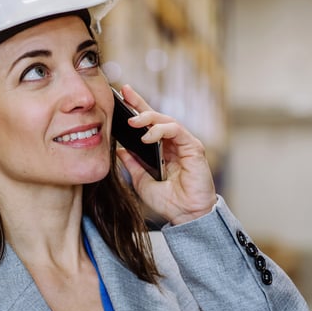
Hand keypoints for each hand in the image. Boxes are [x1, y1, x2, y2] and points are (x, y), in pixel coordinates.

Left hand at [115, 85, 216, 224]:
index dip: (135, 108)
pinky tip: (147, 136)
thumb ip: (132, 163)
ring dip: (148, 117)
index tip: (120, 96)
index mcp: (161, 149)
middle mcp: (173, 143)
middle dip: (139, 103)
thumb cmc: (168, 201)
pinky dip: (161, 130)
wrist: (185, 216)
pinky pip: (176, 130)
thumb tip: (118, 148)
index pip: (147, 124)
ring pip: (166, 119)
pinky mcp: (193, 147)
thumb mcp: (141, 180)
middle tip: (125, 94)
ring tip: (132, 121)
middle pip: (156, 116)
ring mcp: (184, 143)